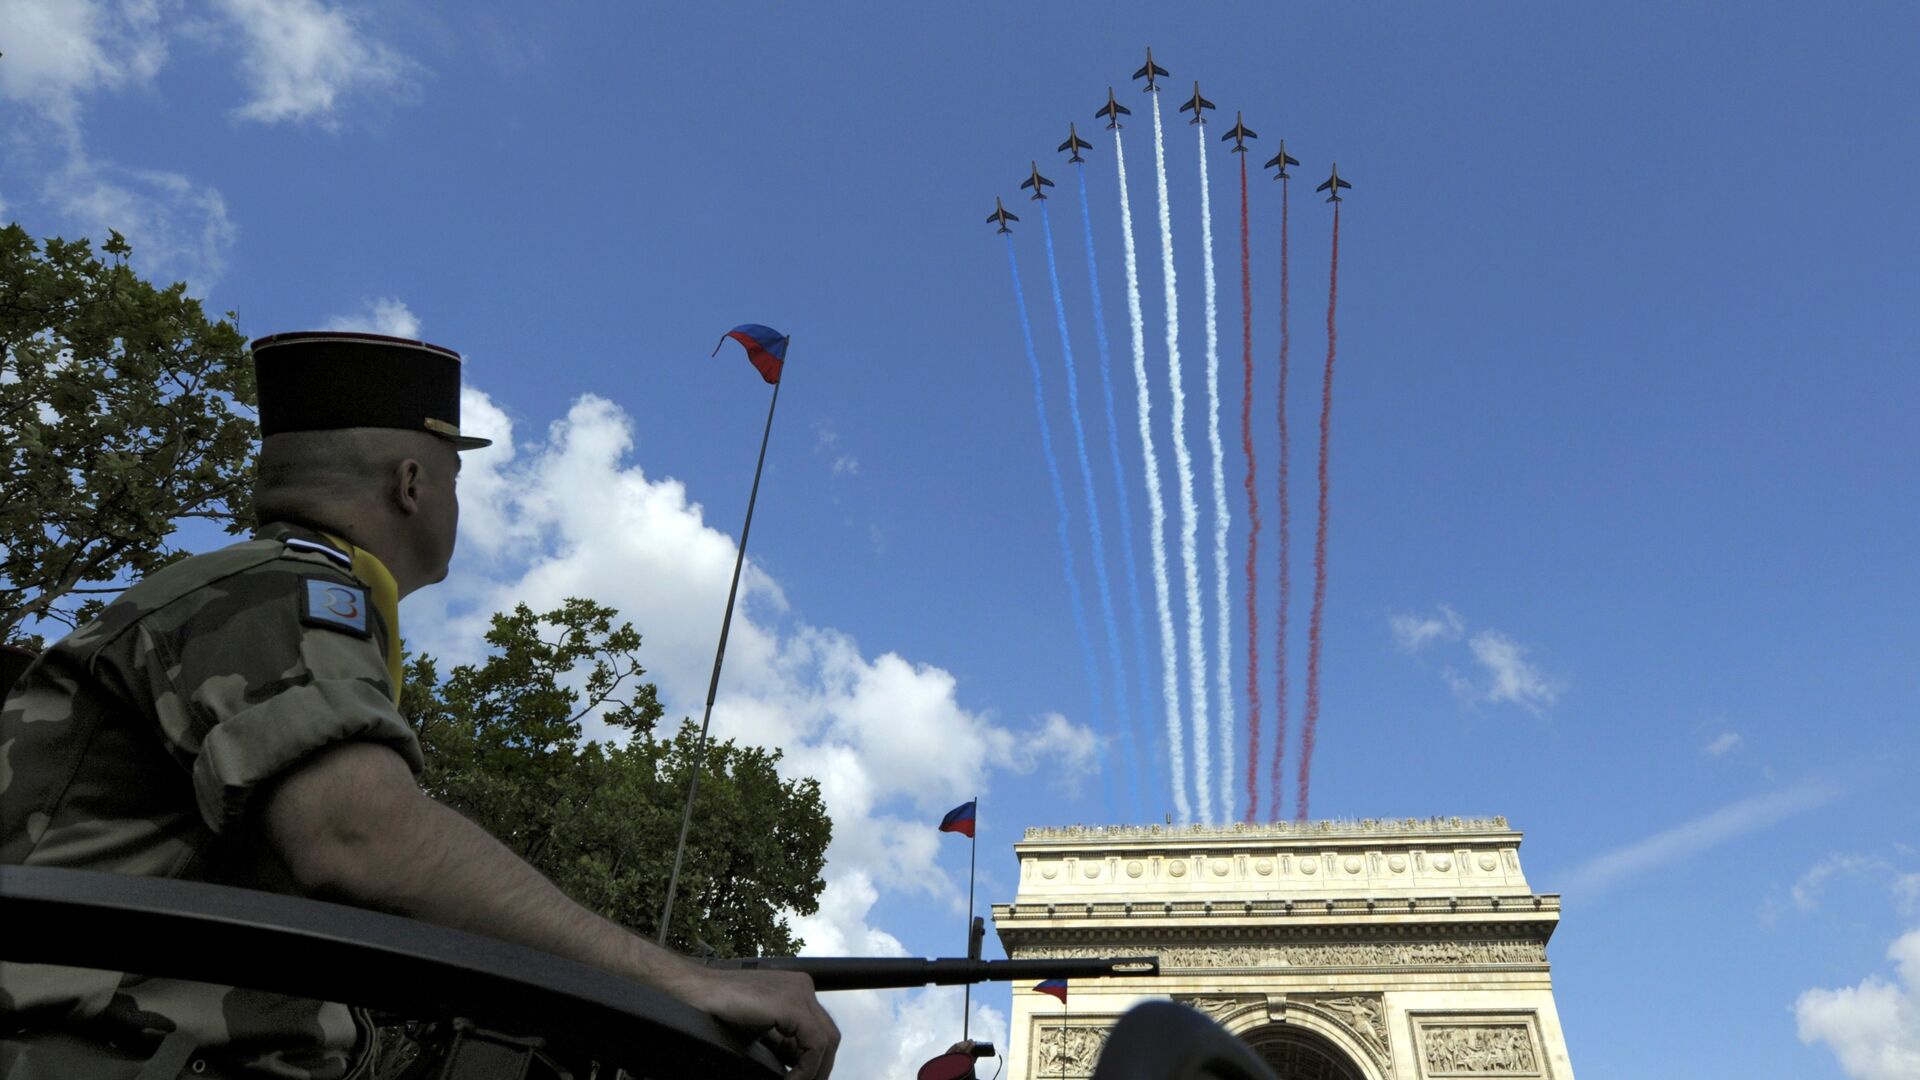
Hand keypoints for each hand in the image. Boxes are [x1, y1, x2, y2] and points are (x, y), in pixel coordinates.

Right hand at [682, 967, 838, 1078]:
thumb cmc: (718, 1010)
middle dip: (820, 1068)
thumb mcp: (760, 1031)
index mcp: (796, 990)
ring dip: (814, 1072)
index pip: (820, 1032)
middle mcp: (802, 987)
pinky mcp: (791, 1004)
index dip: (816, 1062)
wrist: (693, 992)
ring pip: (827, 1041)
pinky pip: (814, 1044)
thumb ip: (782, 1045)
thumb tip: (795, 1070)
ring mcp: (798, 993)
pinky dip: (806, 1069)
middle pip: (829, 1036)